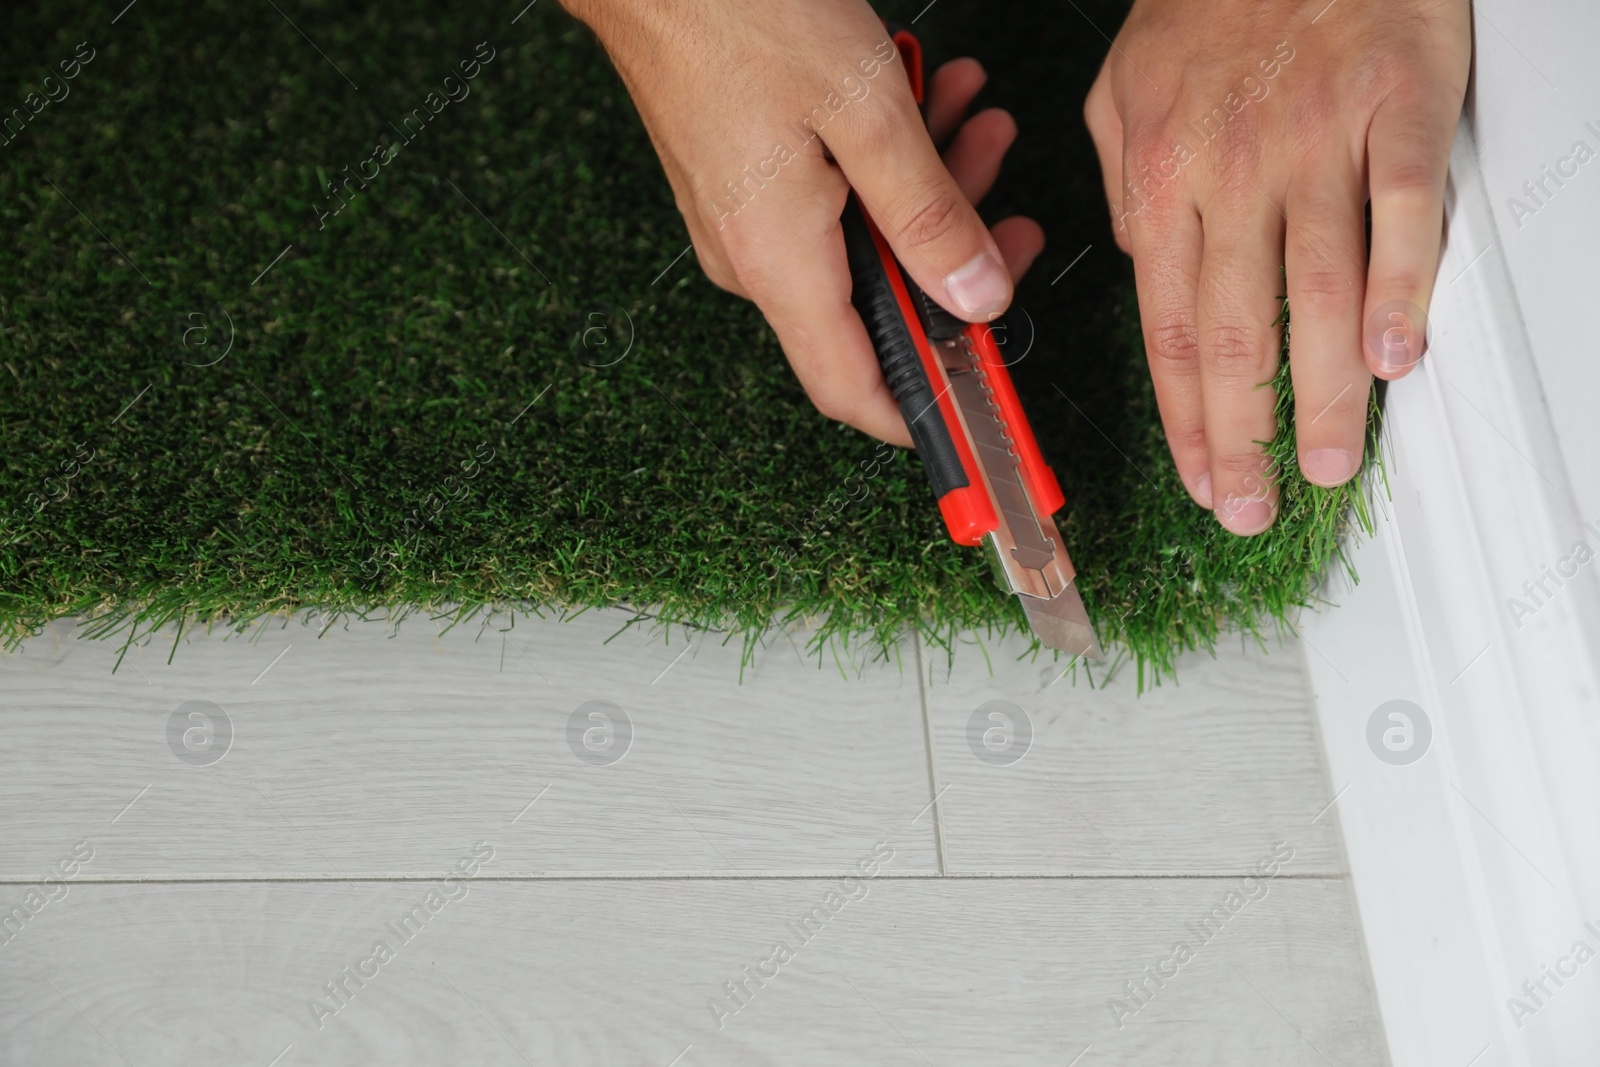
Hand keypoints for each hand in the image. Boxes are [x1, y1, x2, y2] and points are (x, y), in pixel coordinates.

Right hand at [564, 0, 1042, 445]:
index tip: (983, 409)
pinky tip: (925, 101)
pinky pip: (830, 201)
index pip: (852, 389)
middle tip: (1012, 218)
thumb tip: (980, 297)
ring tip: (977, 119)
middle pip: (875, 309)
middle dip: (953, 264)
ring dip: (929, 190)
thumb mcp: (867, 112)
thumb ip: (929, 215)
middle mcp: (754, 258)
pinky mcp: (745, 181)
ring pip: (861, 242)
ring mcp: (745, 220)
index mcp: (779, 262)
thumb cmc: (741, 14)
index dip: (922, 412)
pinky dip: (885, 163)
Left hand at [1084, 0, 1469, 532]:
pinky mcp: (1397, 105)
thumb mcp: (1122, 95)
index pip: (1168, 332)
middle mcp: (1233, 169)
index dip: (1182, 420)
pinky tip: (1400, 357)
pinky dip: (1405, 287)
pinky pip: (1405, 210)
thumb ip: (1127, 191)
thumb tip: (1146, 274)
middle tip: (1251, 506)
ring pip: (1319, 291)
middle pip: (1237, 333)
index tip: (1196, 479)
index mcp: (1162, 176)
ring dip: (1326, 394)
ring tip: (1329, 463)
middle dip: (1241, 437)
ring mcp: (1316, 140)